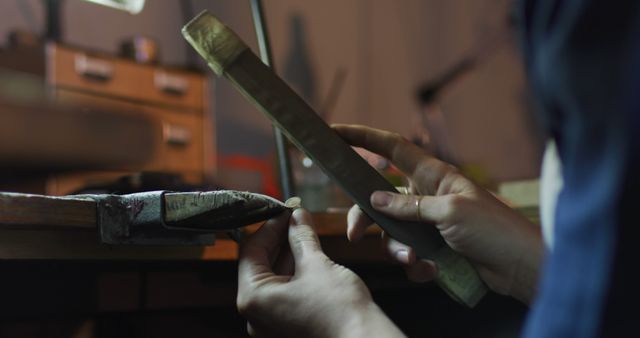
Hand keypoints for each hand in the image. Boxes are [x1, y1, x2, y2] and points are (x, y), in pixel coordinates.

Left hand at [237, 208, 404, 337]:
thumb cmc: (339, 311)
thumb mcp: (317, 264)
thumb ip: (301, 238)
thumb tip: (296, 217)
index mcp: (253, 299)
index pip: (251, 251)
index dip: (270, 226)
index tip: (286, 211)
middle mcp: (256, 316)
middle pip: (260, 265)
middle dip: (279, 239)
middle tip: (297, 218)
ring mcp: (271, 326)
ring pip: (273, 280)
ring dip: (288, 255)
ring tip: (305, 232)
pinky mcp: (287, 329)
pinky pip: (284, 294)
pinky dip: (294, 274)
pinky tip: (309, 256)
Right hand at [333, 124, 542, 303]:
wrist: (519, 265)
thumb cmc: (493, 228)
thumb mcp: (449, 212)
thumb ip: (409, 206)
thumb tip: (374, 200)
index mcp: (432, 175)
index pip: (390, 147)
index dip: (362, 136)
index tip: (334, 132)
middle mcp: (425, 195)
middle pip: (379, 198)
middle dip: (364, 217)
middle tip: (354, 235)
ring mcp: (428, 222)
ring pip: (391, 231)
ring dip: (397, 249)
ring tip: (415, 261)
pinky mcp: (433, 246)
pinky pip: (408, 254)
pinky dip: (415, 265)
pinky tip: (431, 270)